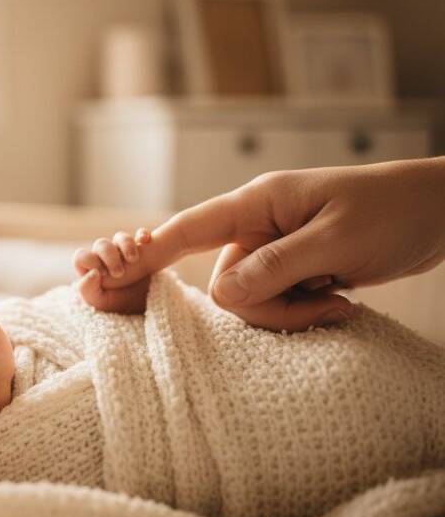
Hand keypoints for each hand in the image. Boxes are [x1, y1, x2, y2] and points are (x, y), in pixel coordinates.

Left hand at [73, 228, 153, 313]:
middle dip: (109, 256)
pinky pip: (141, 235)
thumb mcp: (100, 303)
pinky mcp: (142, 249)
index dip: (89, 260)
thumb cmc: (117, 303)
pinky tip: (146, 241)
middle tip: (119, 273)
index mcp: (92, 268)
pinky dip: (143, 234)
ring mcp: (123, 251)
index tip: (102, 273)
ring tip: (133, 260)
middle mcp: (106, 257)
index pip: (81, 256)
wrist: (145, 304)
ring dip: (126, 245)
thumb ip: (88, 290)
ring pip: (120, 237)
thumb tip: (92, 273)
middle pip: (102, 244)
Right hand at [116, 157, 444, 331]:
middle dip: (271, 307)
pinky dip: (305, 312)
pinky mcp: (290, 270)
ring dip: (294, 313)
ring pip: (251, 301)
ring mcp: (272, 250)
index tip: (105, 269)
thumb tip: (224, 296)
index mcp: (258, 204)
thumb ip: (274, 268)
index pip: (189, 229)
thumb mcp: (335, 241)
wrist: (438, 212)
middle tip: (325, 302)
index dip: (147, 251)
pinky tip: (341, 299)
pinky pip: (275, 304)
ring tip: (341, 299)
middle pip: (227, 284)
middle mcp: (256, 226)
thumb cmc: (392, 211)